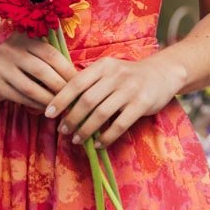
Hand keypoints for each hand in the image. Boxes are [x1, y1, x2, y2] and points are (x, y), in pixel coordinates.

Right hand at [0, 32, 77, 109]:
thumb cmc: (13, 59)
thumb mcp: (26, 49)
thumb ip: (46, 57)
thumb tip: (75, 76)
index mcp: (24, 38)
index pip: (50, 54)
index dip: (67, 69)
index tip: (79, 81)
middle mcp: (11, 50)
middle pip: (42, 71)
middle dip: (60, 86)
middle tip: (73, 97)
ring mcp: (1, 68)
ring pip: (31, 87)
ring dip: (49, 99)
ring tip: (62, 106)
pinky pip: (21, 98)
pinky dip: (36, 104)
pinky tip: (45, 108)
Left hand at [44, 54, 185, 147]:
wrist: (162, 73)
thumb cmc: (128, 75)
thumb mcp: (109, 70)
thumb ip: (90, 81)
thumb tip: (64, 102)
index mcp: (103, 66)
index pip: (76, 82)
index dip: (60, 98)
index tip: (48, 113)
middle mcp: (115, 76)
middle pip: (87, 100)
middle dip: (71, 118)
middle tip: (62, 131)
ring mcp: (129, 90)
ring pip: (101, 113)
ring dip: (86, 129)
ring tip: (76, 139)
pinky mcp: (141, 104)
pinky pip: (120, 124)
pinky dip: (106, 136)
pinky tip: (98, 144)